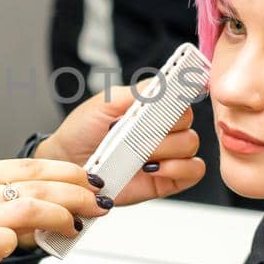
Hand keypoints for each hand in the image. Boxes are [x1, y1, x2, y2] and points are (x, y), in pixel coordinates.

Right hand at [0, 158, 102, 263]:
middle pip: (34, 181)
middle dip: (74, 191)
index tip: (87, 182)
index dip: (64, 172)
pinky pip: (10, 234)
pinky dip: (35, 237)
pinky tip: (46, 244)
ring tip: (79, 223)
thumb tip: (56, 210)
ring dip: (63, 213)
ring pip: (30, 203)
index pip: (26, 165)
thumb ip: (9, 212)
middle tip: (97, 203)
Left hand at [34, 81, 204, 204]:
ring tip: (139, 154)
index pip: (180, 96)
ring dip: (165, 147)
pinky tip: (153, 168)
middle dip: (163, 126)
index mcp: (152, 107)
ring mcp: (168, 154)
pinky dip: (178, 168)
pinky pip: (194, 171)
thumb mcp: (106, 102)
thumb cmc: (83, 131)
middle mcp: (164, 129)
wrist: (68, 163)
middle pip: (187, 120)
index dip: (176, 99)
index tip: (163, 105)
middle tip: (136, 133)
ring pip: (190, 144)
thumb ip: (138, 93)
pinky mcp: (168, 180)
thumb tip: (166, 83)